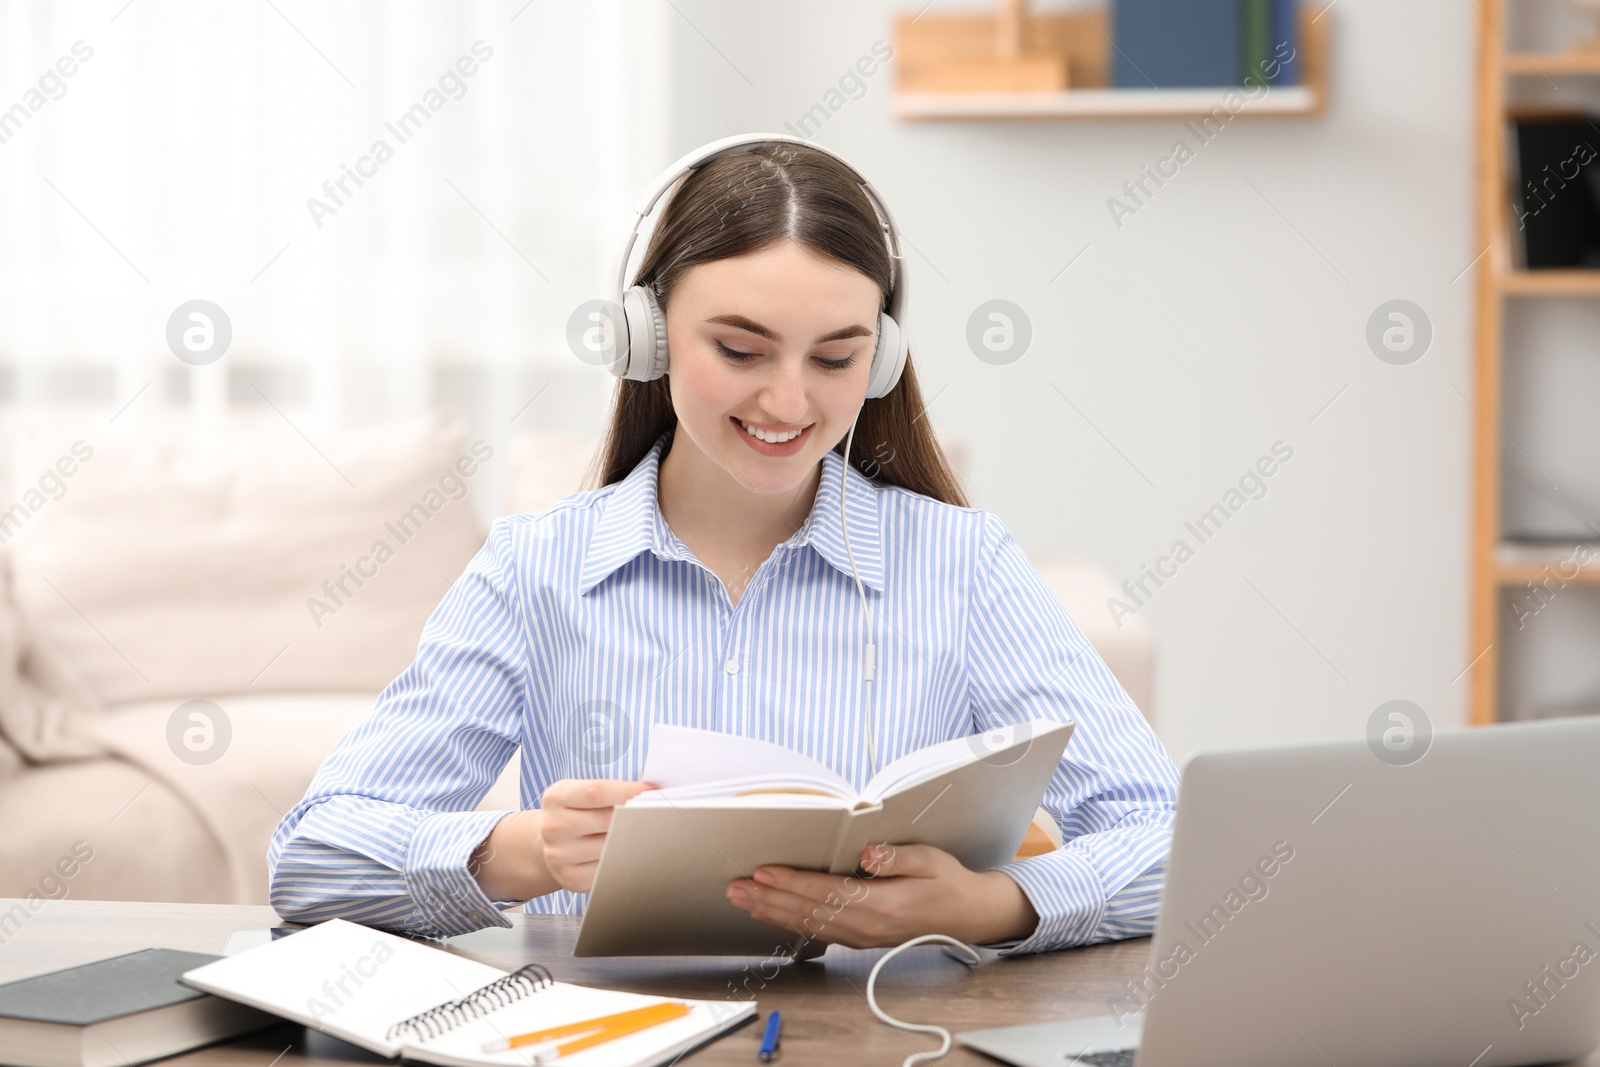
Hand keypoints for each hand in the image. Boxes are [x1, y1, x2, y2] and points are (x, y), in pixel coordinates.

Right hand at [536, 778, 652, 892]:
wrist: (547, 844)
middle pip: (606, 820)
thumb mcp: (580, 792)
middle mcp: (554, 827)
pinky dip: (625, 860)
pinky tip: (634, 852)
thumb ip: (610, 790)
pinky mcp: (571, 878)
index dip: (629, 791)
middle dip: (637, 816)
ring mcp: (560, 856)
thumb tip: (652, 793)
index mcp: (556, 798)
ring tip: (652, 832)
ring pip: (610, 847)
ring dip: (635, 840)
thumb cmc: (575, 812)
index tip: (654, 791)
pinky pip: (608, 869)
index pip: (597, 792)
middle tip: (662, 813)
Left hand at [724, 843, 1038, 948]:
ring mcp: (862, 936)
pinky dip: (789, 923)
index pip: (826, 891)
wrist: (967, 916)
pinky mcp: (859, 937)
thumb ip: (897, 857)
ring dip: (771, 912)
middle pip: (808, 911)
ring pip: (807, 924)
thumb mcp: (930, 860)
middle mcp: (867, 925)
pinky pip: (817, 931)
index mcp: (882, 904)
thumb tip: (868, 854)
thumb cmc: (948, 882)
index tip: (764, 871)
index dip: (792, 882)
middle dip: (768, 898)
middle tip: (735, 887)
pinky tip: (771, 914)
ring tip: (742, 899)